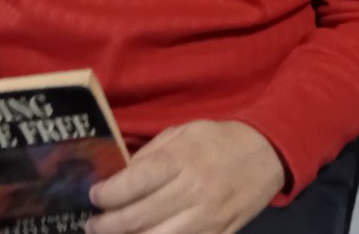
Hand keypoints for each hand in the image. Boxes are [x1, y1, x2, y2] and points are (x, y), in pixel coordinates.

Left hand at [86, 120, 284, 233]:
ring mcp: (206, 218)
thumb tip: (117, 179)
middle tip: (93, 223)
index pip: (133, 183)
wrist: (266, 154)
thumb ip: (149, 156)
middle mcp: (192, 190)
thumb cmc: (218, 140)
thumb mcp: (182, 133)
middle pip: (137, 217)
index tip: (93, 196)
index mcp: (181, 159)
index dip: (106, 194)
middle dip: (106, 224)